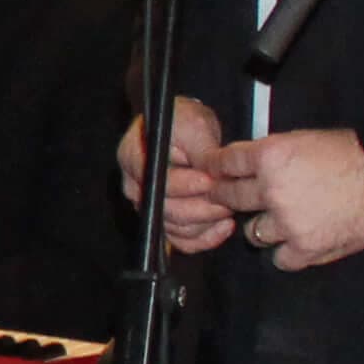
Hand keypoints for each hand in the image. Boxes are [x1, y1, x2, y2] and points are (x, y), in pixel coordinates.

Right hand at [121, 95, 232, 251]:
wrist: (184, 130)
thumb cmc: (183, 122)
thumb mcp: (194, 125)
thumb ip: (202, 151)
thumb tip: (213, 176)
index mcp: (133, 159)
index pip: (157, 182)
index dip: (185, 185)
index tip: (209, 181)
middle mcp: (136, 187)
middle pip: (166, 211)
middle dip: (201, 208)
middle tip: (227, 199)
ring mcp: (150, 206)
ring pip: (175, 229)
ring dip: (206, 223)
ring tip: (229, 208)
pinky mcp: (166, 220)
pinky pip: (182, 241)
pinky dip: (205, 239)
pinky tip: (224, 226)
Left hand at [213, 126, 363, 271]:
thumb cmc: (348, 155)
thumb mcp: (302, 140)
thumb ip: (268, 155)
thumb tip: (240, 165)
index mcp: (270, 157)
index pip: (226, 163)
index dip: (215, 168)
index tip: (211, 174)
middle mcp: (272, 190)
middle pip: (230, 197)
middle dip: (227, 196)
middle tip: (231, 198)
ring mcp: (287, 222)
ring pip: (252, 232)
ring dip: (262, 227)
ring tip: (281, 221)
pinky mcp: (306, 247)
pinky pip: (279, 259)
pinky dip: (286, 252)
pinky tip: (296, 242)